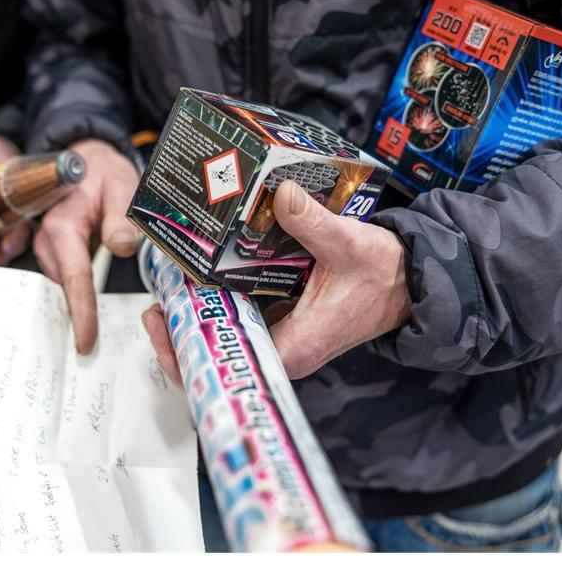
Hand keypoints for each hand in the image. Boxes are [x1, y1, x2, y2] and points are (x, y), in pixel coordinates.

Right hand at [33, 138, 139, 353]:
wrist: (84, 161)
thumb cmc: (103, 173)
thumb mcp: (121, 186)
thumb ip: (122, 217)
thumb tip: (123, 247)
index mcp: (63, 226)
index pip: (75, 277)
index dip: (81, 312)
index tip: (85, 342)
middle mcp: (48, 242)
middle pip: (65, 290)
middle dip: (78, 320)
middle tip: (93, 355)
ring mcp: (48, 251)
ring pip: (64, 289)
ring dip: (77, 310)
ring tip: (93, 340)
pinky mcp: (54, 257)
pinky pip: (66, 283)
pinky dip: (77, 298)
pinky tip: (90, 317)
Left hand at [143, 179, 411, 382]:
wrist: (407, 280)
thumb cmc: (383, 273)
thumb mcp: (350, 242)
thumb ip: (314, 221)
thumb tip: (282, 193)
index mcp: (296, 347)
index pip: (231, 367)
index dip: (189, 355)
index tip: (162, 326)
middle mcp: (283, 350)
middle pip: (219, 358)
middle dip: (181, 336)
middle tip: (155, 305)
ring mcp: (281, 337)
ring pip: (226, 339)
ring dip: (196, 319)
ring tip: (167, 291)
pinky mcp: (281, 321)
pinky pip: (240, 320)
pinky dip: (218, 304)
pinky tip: (198, 280)